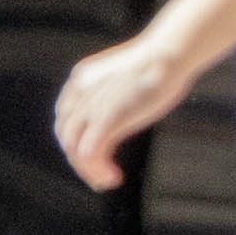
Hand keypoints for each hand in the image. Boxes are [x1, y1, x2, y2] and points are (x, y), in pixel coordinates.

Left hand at [51, 35, 195, 193]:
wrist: (169, 53)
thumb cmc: (163, 61)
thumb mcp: (130, 74)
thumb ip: (118, 90)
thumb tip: (129, 101)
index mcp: (81, 79)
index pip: (65, 118)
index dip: (76, 140)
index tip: (97, 154)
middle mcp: (78, 93)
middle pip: (66, 135)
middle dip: (80, 161)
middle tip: (101, 176)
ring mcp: (91, 106)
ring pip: (73, 148)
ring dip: (88, 170)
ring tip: (107, 181)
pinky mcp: (106, 119)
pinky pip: (90, 153)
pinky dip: (97, 170)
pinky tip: (115, 178)